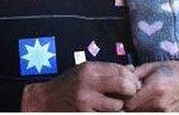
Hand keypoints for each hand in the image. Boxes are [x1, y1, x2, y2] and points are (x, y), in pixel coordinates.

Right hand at [22, 62, 140, 111]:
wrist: (44, 101)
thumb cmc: (68, 85)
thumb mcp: (85, 71)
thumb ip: (107, 70)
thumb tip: (131, 69)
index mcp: (89, 69)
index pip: (120, 70)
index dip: (131, 77)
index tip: (134, 82)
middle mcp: (87, 83)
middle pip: (123, 85)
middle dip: (131, 90)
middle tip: (131, 94)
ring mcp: (85, 101)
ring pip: (117, 106)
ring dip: (120, 107)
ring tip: (116, 105)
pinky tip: (107, 112)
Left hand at [123, 60, 178, 111]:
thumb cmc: (168, 70)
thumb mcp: (149, 66)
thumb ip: (133, 74)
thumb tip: (119, 79)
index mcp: (155, 88)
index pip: (129, 103)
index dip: (122, 98)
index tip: (120, 92)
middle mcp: (160, 103)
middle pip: (133, 110)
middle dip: (127, 102)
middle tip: (127, 93)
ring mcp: (165, 112)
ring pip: (140, 113)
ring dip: (136, 107)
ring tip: (137, 96)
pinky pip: (149, 114)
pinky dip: (144, 109)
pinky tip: (145, 100)